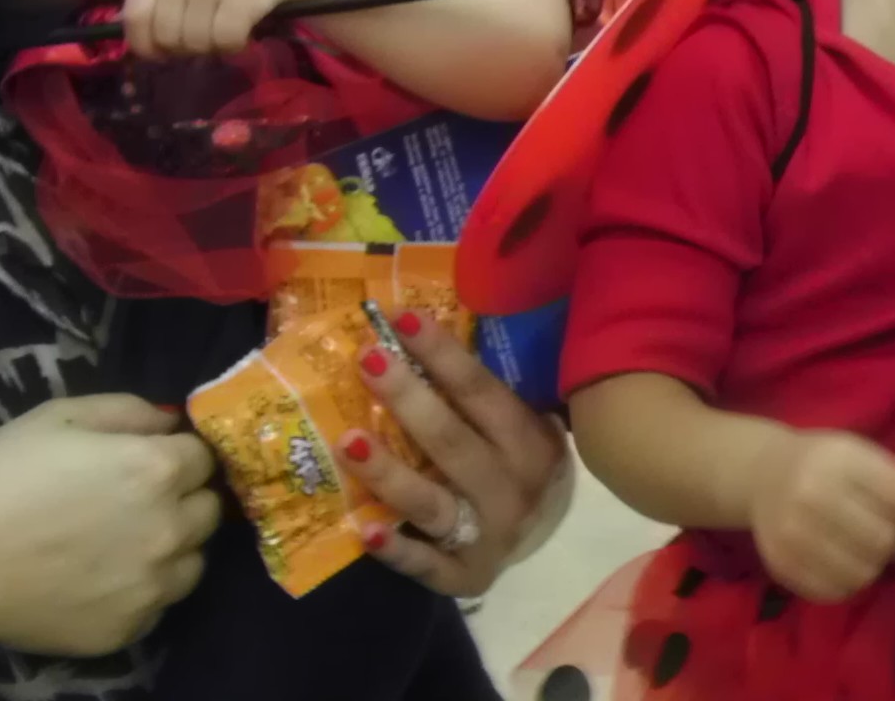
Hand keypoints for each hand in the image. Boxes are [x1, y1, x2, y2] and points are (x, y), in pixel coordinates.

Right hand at [0, 395, 221, 655]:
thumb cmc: (1, 477)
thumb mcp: (60, 417)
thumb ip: (128, 411)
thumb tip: (169, 423)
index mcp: (156, 469)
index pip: (203, 458)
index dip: (179, 456)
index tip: (153, 461)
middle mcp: (169, 529)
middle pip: (208, 511)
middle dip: (184, 500)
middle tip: (138, 502)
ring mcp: (152, 585)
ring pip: (192, 562)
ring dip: (172, 549)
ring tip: (124, 544)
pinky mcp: (130, 627)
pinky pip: (157, 605)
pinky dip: (141, 591)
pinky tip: (102, 580)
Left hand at [121, 0, 297, 56]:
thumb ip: (161, 0)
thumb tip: (144, 46)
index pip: (135, 18)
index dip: (148, 45)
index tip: (166, 51)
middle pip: (167, 37)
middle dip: (187, 47)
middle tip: (207, 34)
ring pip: (197, 43)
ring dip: (214, 46)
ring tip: (227, 27)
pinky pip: (227, 41)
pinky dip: (236, 45)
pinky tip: (244, 30)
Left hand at [335, 310, 570, 597]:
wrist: (547, 534)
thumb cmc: (516, 460)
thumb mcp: (516, 423)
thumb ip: (478, 393)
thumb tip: (412, 331)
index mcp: (528, 442)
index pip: (480, 392)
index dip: (441, 354)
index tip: (400, 318)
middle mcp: (511, 489)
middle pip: (452, 443)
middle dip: (407, 399)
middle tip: (367, 359)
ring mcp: (489, 536)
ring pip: (433, 504)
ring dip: (389, 473)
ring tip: (348, 440)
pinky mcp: (466, 576)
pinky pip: (428, 566)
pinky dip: (398, 549)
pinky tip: (365, 530)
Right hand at [742, 429, 894, 602]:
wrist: (761, 472)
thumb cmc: (826, 463)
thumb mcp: (861, 454)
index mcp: (841, 460)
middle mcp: (813, 494)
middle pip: (884, 540)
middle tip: (888, 533)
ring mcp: (793, 532)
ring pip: (863, 572)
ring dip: (874, 565)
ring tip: (863, 548)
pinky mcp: (782, 563)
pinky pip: (835, 592)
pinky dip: (850, 583)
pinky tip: (843, 562)